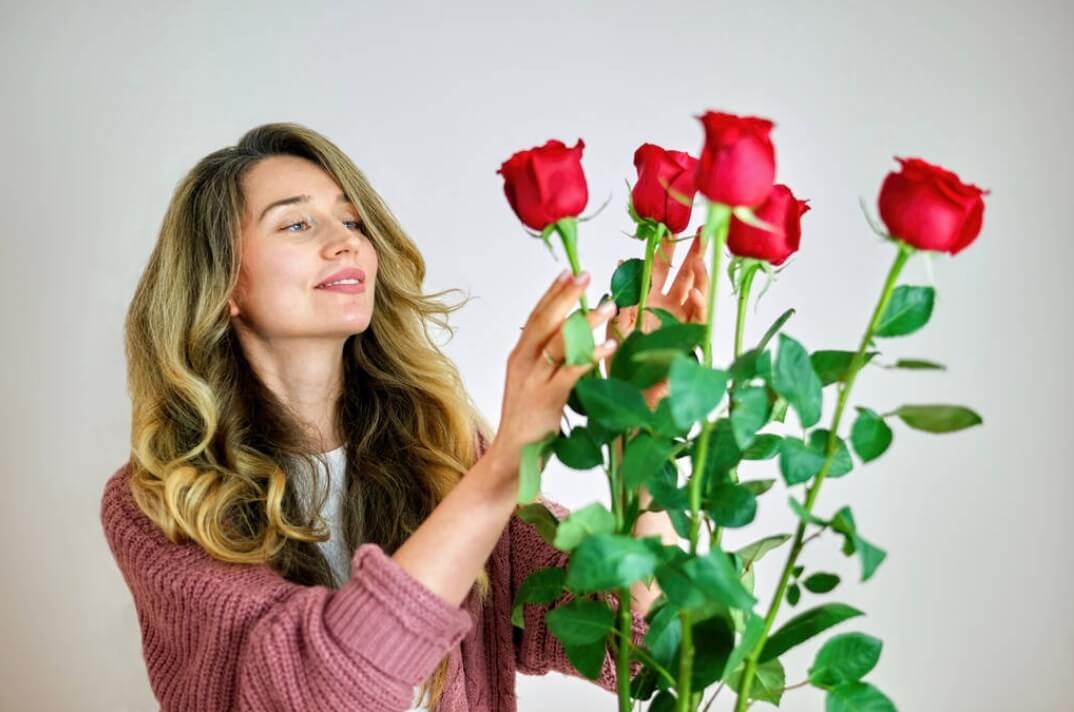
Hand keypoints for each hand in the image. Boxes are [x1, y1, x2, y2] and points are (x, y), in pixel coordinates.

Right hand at [487, 271, 620, 484]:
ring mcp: (533, 380)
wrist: (511, 459)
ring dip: (585, 321)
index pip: (535, 316)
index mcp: (519, 356)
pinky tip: (608, 345)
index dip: (552, 293)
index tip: (568, 271)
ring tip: (608, 305)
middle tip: (586, 274)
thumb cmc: (529, 423)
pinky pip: (571, 371)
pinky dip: (591, 356)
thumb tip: (572, 339)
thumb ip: (548, 362)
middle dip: (566, 296)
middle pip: (544, 321)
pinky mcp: (547, 399)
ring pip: (560, 342)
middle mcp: (523, 362)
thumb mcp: (533, 384)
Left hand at [603, 230, 708, 406]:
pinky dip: (699, 307)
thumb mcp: (615, 326)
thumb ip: (621, 298)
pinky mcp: (689, 343)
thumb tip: (621, 263)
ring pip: (696, 293)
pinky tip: (697, 293)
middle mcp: (668, 309)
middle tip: (703, 230)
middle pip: (685, 275)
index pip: (661, 269)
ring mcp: (680, 324)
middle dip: (694, 253)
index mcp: (649, 302)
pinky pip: (698, 321)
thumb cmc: (620, 367)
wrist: (628, 401)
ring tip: (700, 259)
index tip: (671, 226)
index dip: (666, 249)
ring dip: (699, 276)